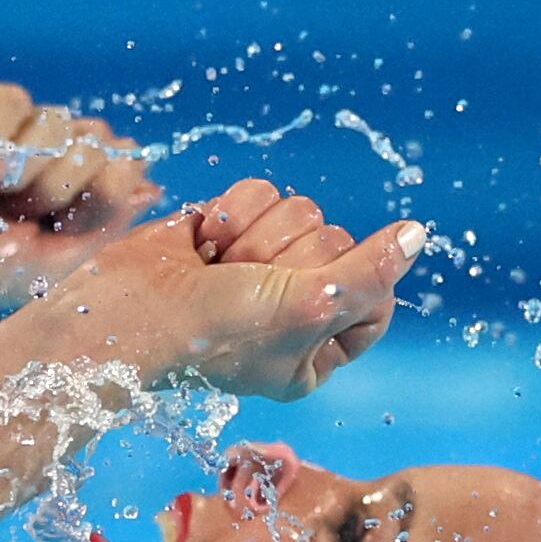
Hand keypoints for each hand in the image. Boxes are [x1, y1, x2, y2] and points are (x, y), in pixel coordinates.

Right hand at [46, 179, 425, 399]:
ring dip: (256, 237)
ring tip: (219, 270)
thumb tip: (419, 235)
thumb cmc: (212, 333)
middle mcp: (295, 307)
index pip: (379, 299)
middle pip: (339, 244)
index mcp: (318, 350)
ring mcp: (261, 265)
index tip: (313, 300)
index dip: (354, 287)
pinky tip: (203, 244)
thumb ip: (371, 272)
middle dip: (288, 260)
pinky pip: (263, 191)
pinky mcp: (230, 227)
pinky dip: (232, 211)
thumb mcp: (308, 308)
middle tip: (245, 291)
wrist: (121, 313)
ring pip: (302, 211)